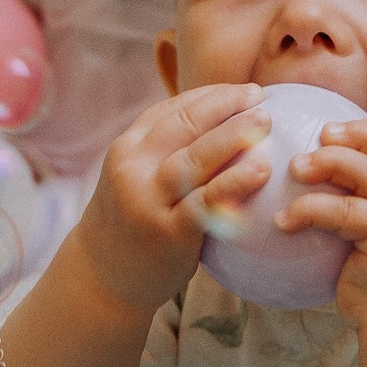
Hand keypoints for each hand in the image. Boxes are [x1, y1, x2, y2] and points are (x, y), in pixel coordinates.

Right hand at [75, 82, 271, 314]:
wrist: (102, 275)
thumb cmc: (134, 220)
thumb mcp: (138, 176)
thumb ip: (169, 150)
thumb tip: (229, 119)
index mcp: (128, 148)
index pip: (172, 109)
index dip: (212, 95)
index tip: (245, 91)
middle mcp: (134, 169)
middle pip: (184, 126)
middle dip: (224, 105)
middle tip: (259, 96)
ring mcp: (148, 201)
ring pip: (194, 159)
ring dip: (232, 137)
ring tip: (264, 123)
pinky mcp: (166, 232)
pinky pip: (205, 203)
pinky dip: (233, 184)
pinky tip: (260, 171)